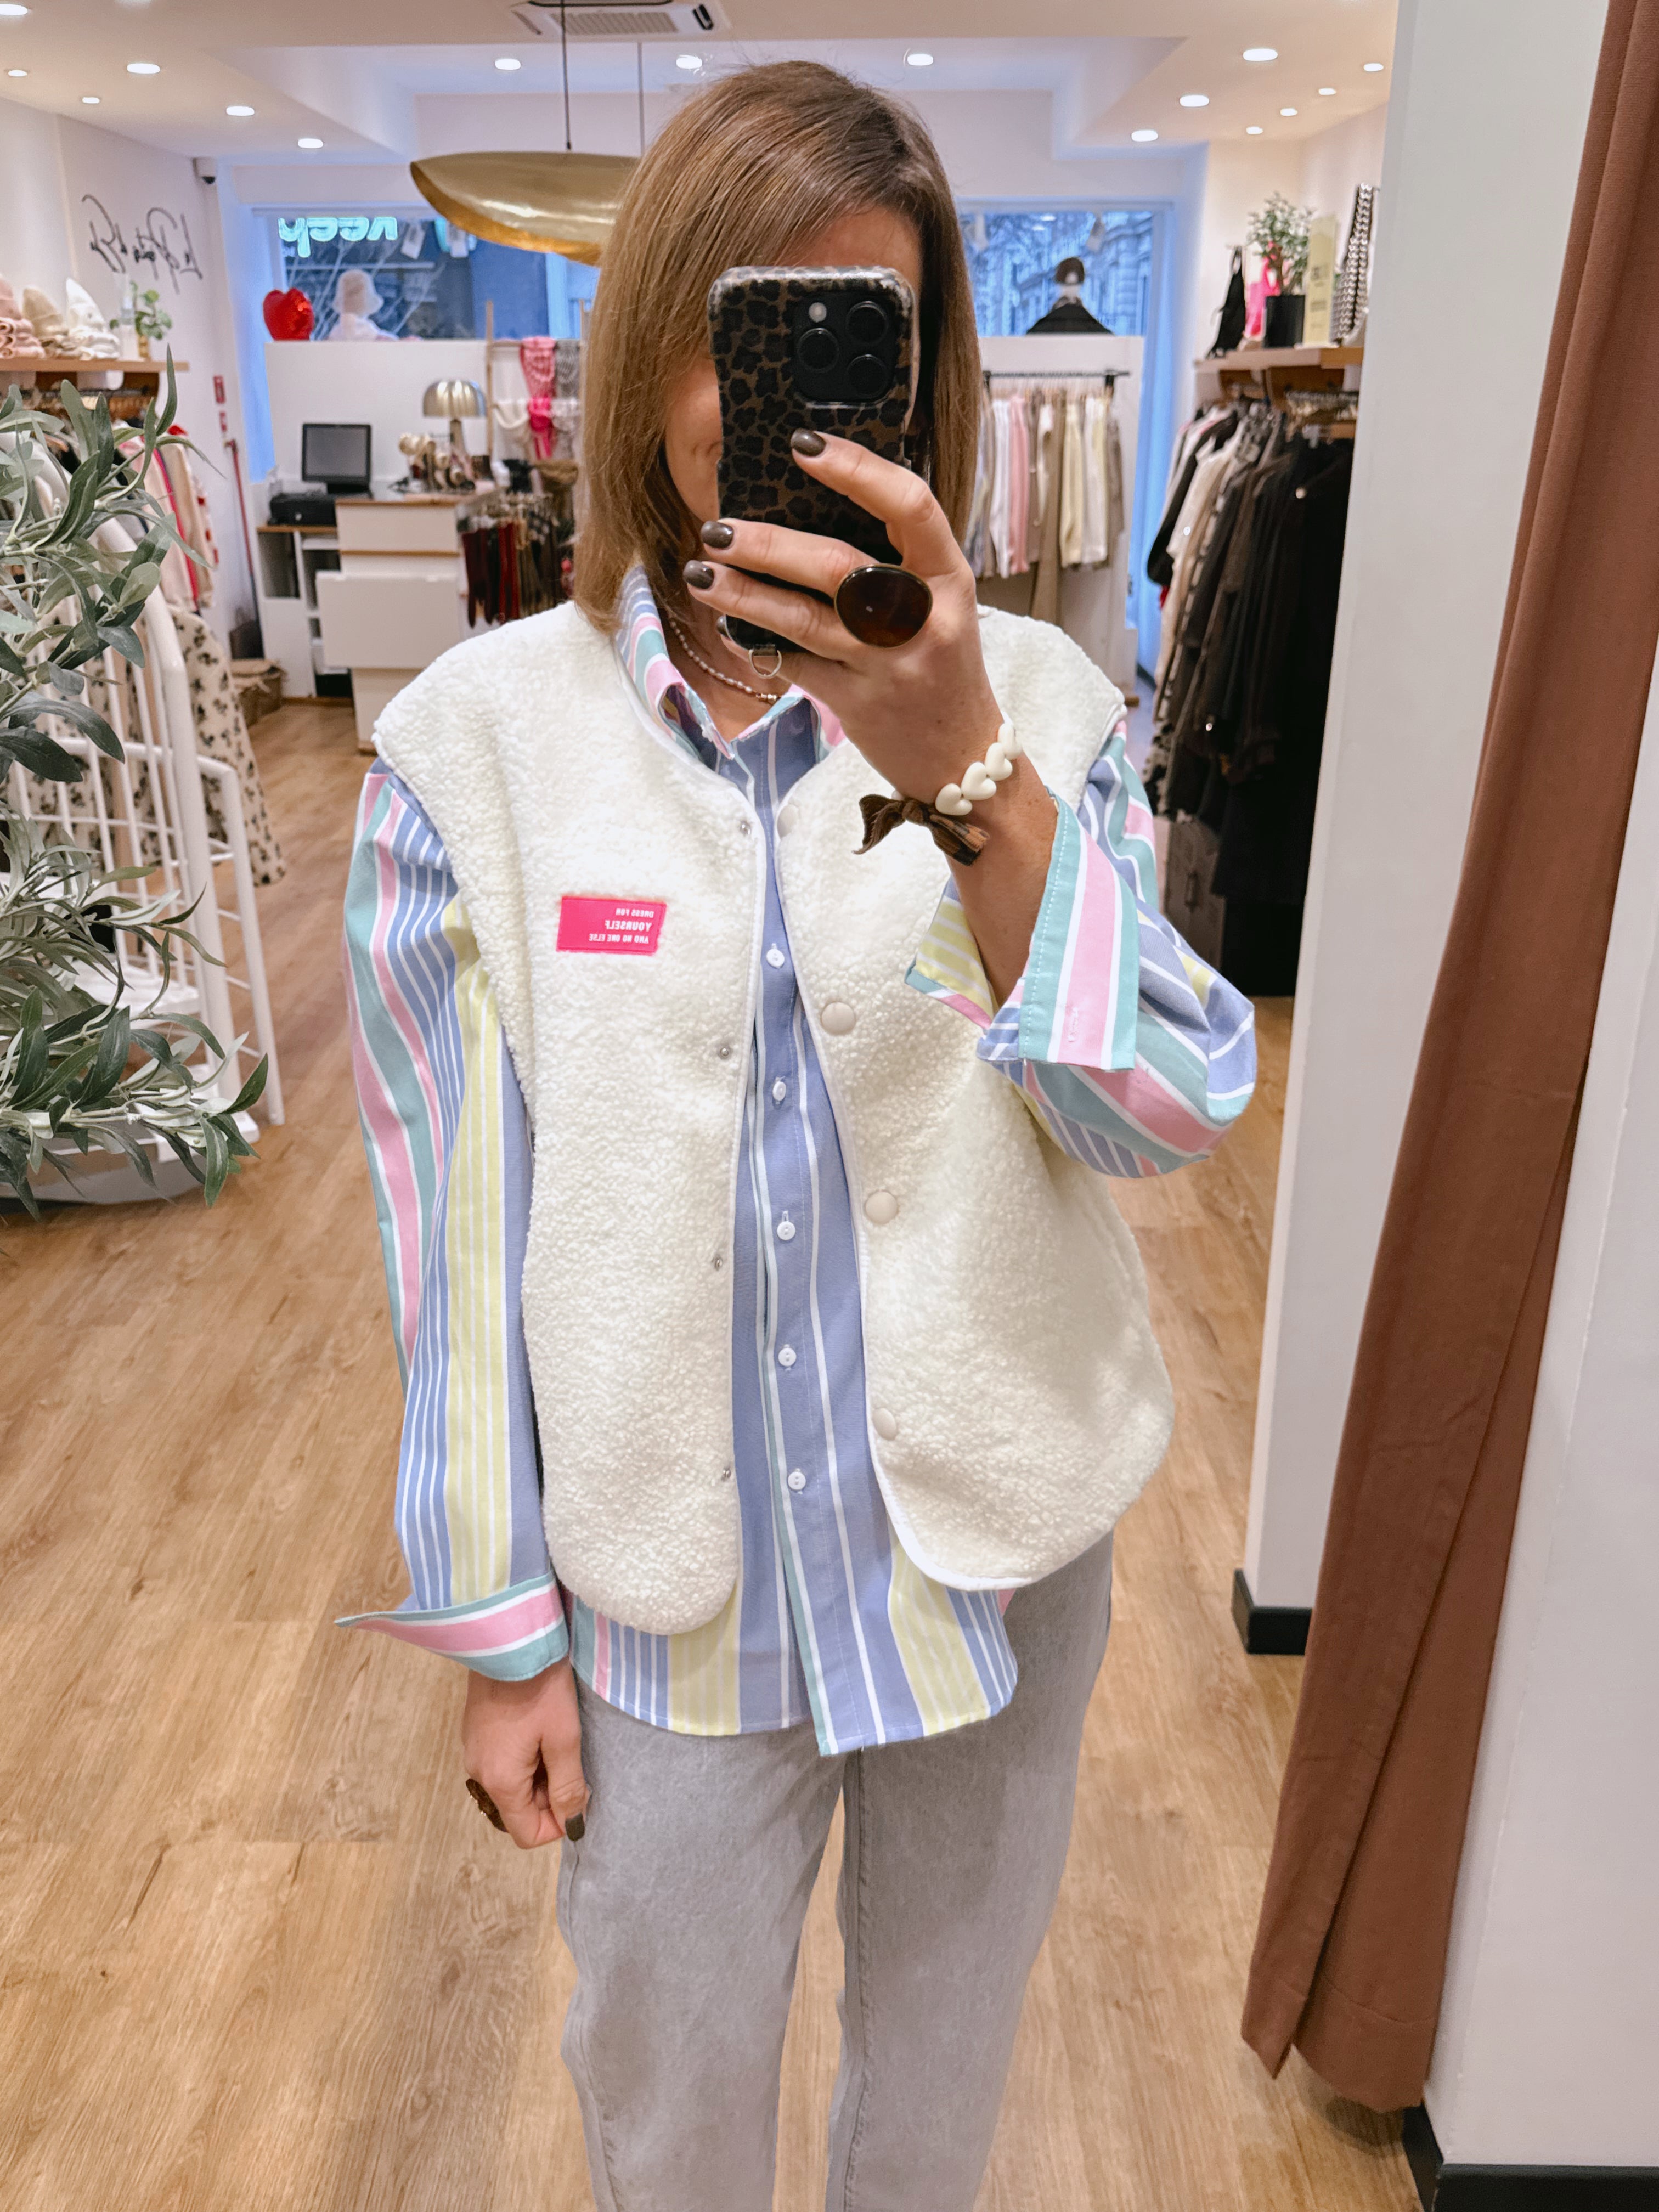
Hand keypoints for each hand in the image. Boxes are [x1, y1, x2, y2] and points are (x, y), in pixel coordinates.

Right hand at [461, 1657, 587, 1850]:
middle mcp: (479, 1772)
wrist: (509, 1638)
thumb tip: (572, 1823)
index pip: (526, 1834)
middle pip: (518, 1808)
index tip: (578, 1792)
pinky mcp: (475, 1731)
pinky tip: (538, 1724)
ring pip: (511, 1783)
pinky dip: (524, 1754)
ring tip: (555, 1735)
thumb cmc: (540, 1686)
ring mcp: (473, 1750)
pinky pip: (501, 1761)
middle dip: (549, 1794)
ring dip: (538, 1772)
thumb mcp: (564, 1737)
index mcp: (499, 1780)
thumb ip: (568, 1786)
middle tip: (570, 1754)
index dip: (557, 1823)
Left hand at [685, 433, 1009, 807]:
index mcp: (949, 578)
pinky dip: (756, 644)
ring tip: (701, 571)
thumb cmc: (942, 666)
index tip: (803, 445)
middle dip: (768, 544)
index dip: (856, 469)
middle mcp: (924, 619)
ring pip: (804, 619)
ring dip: (745, 593)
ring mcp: (889, 665)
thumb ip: (897, 560)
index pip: (910, 505)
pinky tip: (726, 625)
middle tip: (717, 528)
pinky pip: (796, 665)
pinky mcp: (858, 703)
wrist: (962, 758)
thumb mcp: (940, 604)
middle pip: (838, 565)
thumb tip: (815, 503)